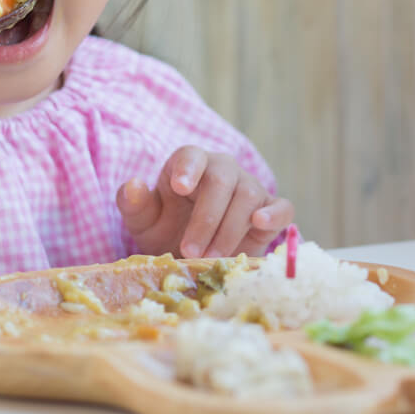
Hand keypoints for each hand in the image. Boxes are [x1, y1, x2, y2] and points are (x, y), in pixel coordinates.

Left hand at [116, 146, 294, 258]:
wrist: (196, 252)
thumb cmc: (168, 228)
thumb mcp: (144, 221)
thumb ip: (133, 203)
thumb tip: (132, 185)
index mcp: (190, 165)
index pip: (191, 155)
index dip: (187, 168)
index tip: (179, 187)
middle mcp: (223, 170)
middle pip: (221, 181)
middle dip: (206, 218)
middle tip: (190, 251)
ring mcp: (249, 188)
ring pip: (247, 197)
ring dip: (229, 230)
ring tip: (212, 258)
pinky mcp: (271, 210)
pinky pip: (282, 206)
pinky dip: (275, 214)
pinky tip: (261, 223)